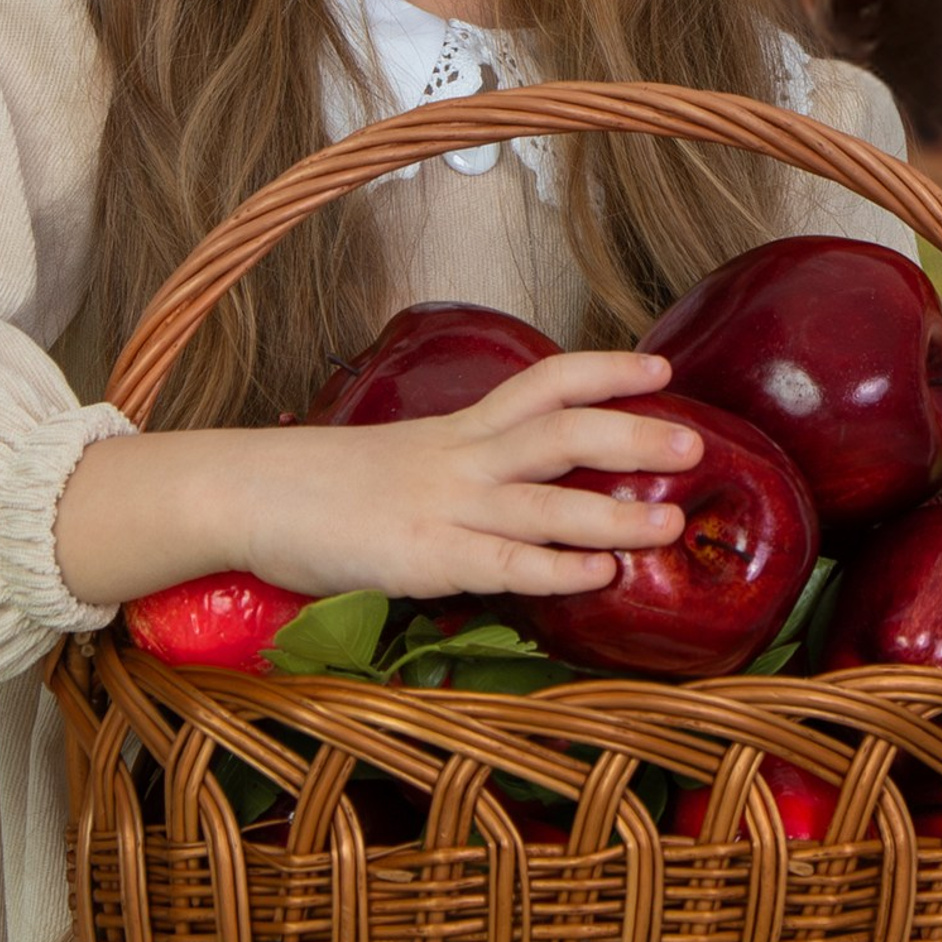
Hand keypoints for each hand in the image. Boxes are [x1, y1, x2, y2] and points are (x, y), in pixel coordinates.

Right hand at [56, 354, 703, 609]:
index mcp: (457, 428)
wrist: (244, 493)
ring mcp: (442, 507)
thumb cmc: (322, 484)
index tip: (661, 366)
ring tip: (673, 520)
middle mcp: (460, 458)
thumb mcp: (401, 459)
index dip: (606, 371)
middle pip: (563, 432)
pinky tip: (601, 576)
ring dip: (614, 511)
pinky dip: (558, 568)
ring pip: (545, 502)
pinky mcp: (422, 558)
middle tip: (696, 442)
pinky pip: (504, 563)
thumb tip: (512, 482)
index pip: (545, 382)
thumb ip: (460, 467)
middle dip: (634, 436)